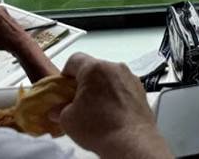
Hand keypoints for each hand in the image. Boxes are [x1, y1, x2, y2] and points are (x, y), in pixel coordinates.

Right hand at [57, 54, 172, 158]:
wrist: (130, 140)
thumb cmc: (99, 126)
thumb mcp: (68, 119)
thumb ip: (60, 109)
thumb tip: (58, 110)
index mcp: (95, 69)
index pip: (75, 59)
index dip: (65, 73)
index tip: (63, 87)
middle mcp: (115, 67)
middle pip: (94, 68)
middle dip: (83, 83)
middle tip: (76, 101)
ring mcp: (130, 77)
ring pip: (109, 77)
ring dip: (100, 89)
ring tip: (94, 109)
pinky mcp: (140, 89)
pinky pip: (122, 86)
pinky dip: (114, 95)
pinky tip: (109, 112)